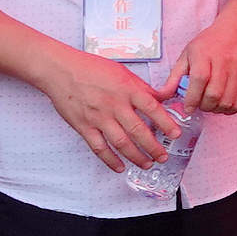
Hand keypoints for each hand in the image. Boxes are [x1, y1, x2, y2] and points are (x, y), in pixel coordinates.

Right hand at [40, 49, 176, 170]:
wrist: (60, 70)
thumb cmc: (91, 68)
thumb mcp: (123, 73)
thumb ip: (143, 88)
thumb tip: (164, 96)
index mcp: (127, 89)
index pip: (152, 108)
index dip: (166, 123)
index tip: (176, 134)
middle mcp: (114, 105)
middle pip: (138, 130)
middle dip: (153, 147)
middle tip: (163, 157)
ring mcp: (98, 117)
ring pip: (121, 143)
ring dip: (136, 156)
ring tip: (147, 164)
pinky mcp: (84, 126)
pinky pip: (99, 148)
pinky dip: (110, 160)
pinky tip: (120, 167)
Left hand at [170, 21, 236, 114]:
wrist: (235, 33)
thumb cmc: (208, 44)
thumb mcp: (187, 55)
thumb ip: (174, 77)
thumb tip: (161, 96)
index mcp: (204, 54)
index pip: (199, 79)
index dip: (192, 98)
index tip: (188, 107)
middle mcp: (224, 62)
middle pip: (214, 94)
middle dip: (204, 106)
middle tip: (199, 105)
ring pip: (228, 101)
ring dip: (216, 109)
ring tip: (211, 104)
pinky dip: (230, 109)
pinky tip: (223, 104)